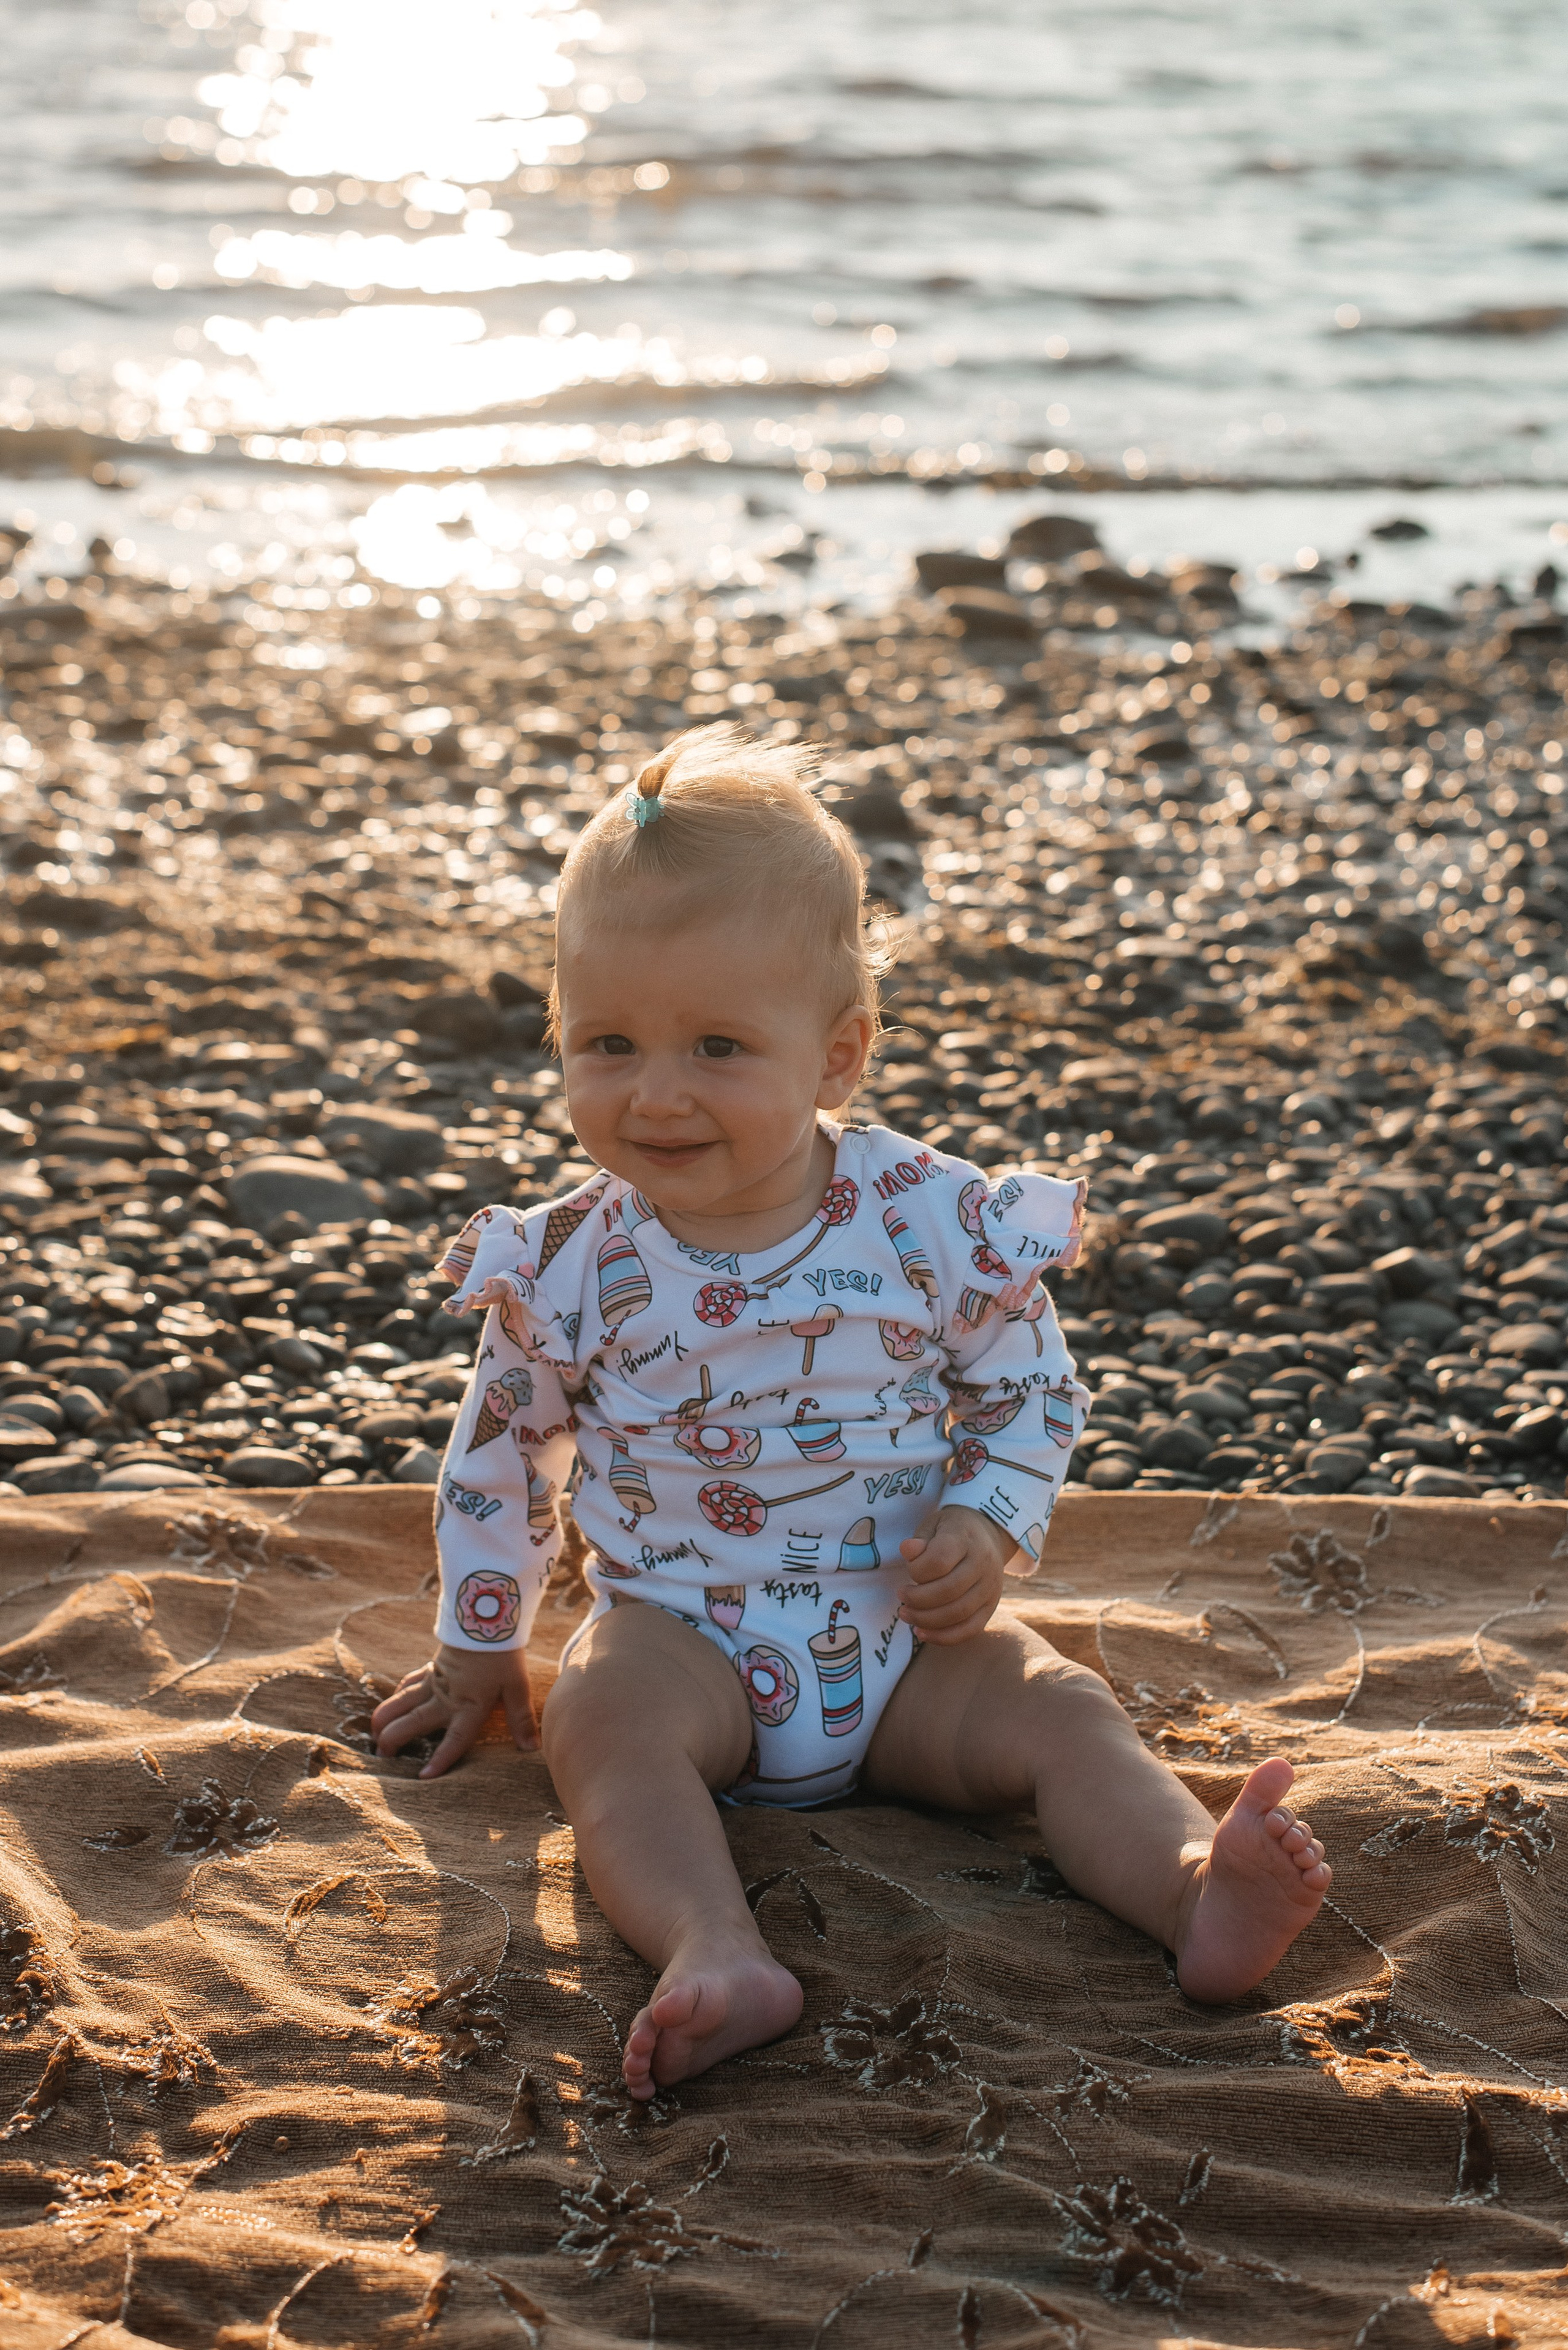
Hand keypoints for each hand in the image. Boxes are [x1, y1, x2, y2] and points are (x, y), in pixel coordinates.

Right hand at [370, 1643, 538, 1778]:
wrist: (485, 1619)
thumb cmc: (503, 1655)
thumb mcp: (518, 1687)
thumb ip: (521, 1719)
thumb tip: (533, 1748)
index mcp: (470, 1707)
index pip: (455, 1739)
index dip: (441, 1758)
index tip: (423, 1777)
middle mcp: (446, 1698)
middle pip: (414, 1722)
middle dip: (394, 1739)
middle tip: (381, 1755)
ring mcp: (433, 1682)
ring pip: (402, 1703)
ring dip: (385, 1718)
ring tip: (374, 1735)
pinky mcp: (430, 1668)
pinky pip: (407, 1685)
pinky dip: (396, 1697)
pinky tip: (391, 1706)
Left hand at [898, 1505, 1013, 1643]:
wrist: (987, 1535)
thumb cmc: (951, 1531)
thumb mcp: (933, 1525)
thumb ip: (919, 1540)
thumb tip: (907, 1550)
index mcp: (965, 1538)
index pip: (939, 1560)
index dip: (917, 1570)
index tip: (908, 1568)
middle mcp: (983, 1563)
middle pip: (949, 1591)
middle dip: (918, 1599)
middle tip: (901, 1597)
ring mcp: (990, 1587)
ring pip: (959, 1613)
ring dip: (926, 1620)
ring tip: (906, 1615)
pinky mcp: (991, 1606)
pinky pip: (970, 1629)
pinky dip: (944, 1637)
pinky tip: (922, 1633)